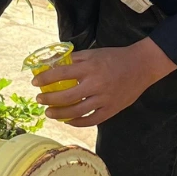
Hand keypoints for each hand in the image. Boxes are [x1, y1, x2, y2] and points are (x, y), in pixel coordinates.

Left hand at [32, 37, 176, 126]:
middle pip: (66, 96)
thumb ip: (75, 59)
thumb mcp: (94, 53)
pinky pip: (91, 120)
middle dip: (49, 99)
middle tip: (40, 100)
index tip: (35, 83)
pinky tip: (68, 121)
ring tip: (49, 113)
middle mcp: (96, 84)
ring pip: (77, 111)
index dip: (45, 79)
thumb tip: (53, 62)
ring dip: (59, 114)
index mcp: (90, 67)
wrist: (141, 66)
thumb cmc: (115, 57)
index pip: (61, 73)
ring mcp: (104, 98)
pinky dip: (78, 122)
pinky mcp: (112, 109)